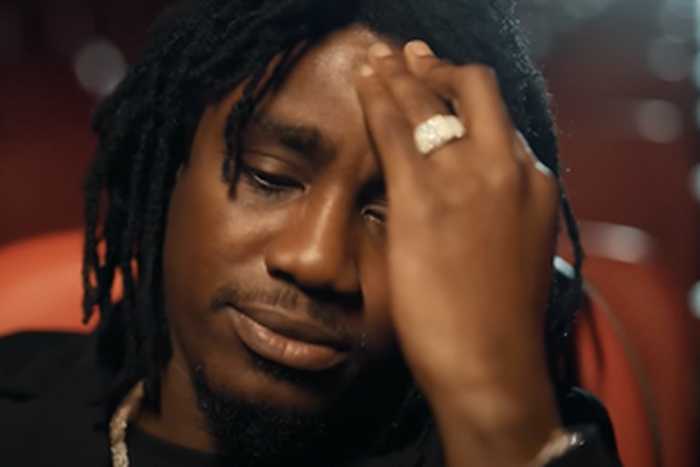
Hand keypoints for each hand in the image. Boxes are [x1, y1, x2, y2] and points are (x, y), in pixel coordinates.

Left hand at [355, 41, 561, 465]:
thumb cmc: (498, 322)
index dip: (461, 96)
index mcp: (534, 182)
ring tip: (378, 61)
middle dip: (436, 69)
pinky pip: (394, 129)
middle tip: (409, 58)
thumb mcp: (514, 252)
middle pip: (472, 90)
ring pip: (429, 101)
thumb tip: (473, 200)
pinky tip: (362, 82)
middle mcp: (507, 168)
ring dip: (400, 74)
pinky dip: (377, 98)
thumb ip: (500, 214)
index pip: (494, 119)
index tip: (438, 83)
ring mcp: (466, 179)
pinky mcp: (423, 199)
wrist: (493, 366)